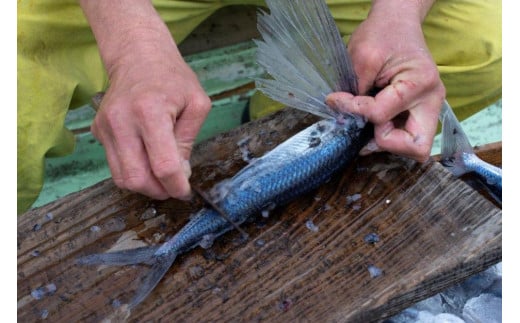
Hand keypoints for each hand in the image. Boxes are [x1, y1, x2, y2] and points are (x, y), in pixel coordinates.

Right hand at [81, 1, 210, 199]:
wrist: (138, 56)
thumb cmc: (172, 78)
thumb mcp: (197, 104)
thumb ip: (188, 141)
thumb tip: (180, 174)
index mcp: (150, 112)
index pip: (163, 165)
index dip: (176, 186)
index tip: (185, 191)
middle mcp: (121, 121)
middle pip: (137, 178)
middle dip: (159, 191)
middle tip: (173, 188)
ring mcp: (105, 127)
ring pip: (122, 178)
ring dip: (145, 186)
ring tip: (162, 177)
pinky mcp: (98, 131)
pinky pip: (114, 165)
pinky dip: (133, 171)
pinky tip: (147, 160)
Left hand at [326, 0, 444, 161]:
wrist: (397, 23)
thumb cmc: (383, 33)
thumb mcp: (362, 56)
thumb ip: (353, 90)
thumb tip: (342, 117)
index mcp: (420, 84)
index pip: (380, 115)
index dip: (354, 111)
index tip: (336, 99)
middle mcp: (432, 102)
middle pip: (416, 148)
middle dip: (386, 141)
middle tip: (367, 124)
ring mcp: (429, 109)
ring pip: (413, 148)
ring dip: (386, 140)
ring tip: (368, 120)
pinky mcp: (419, 113)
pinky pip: (406, 138)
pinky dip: (388, 135)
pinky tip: (373, 122)